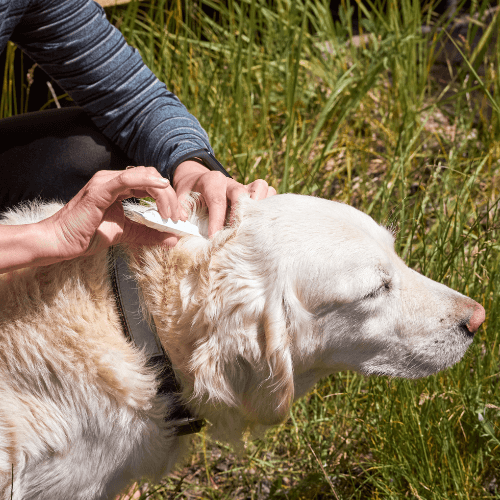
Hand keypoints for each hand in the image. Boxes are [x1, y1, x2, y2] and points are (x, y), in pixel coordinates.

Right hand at [42, 167, 180, 262]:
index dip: (168, 198)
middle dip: (170, 197)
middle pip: (151, 177)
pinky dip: (147, 181)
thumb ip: (150, 234)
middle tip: (178, 218)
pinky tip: (161, 188)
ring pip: (144, 176)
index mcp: (119, 187)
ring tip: (170, 215)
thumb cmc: (88, 235)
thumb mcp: (128, 234)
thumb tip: (173, 239)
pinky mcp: (99, 190)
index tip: (179, 218)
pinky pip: (126, 179)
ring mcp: (105, 182)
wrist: (61, 242)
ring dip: (163, 194)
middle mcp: (112, 180)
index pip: (150, 184)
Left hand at [173, 161, 275, 237]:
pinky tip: (263, 220)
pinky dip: (270, 204)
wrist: (197, 181)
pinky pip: (269, 192)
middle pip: (241, 193)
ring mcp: (244, 186)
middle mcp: (230, 182)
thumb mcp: (179, 198)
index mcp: (211, 181)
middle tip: (236, 233)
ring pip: (261, 187)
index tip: (214, 238)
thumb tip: (181, 222)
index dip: (217, 220)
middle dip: (240, 214)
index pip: (217, 201)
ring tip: (256, 223)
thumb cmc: (189, 193)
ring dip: (260, 205)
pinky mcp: (254, 192)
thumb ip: (180, 209)